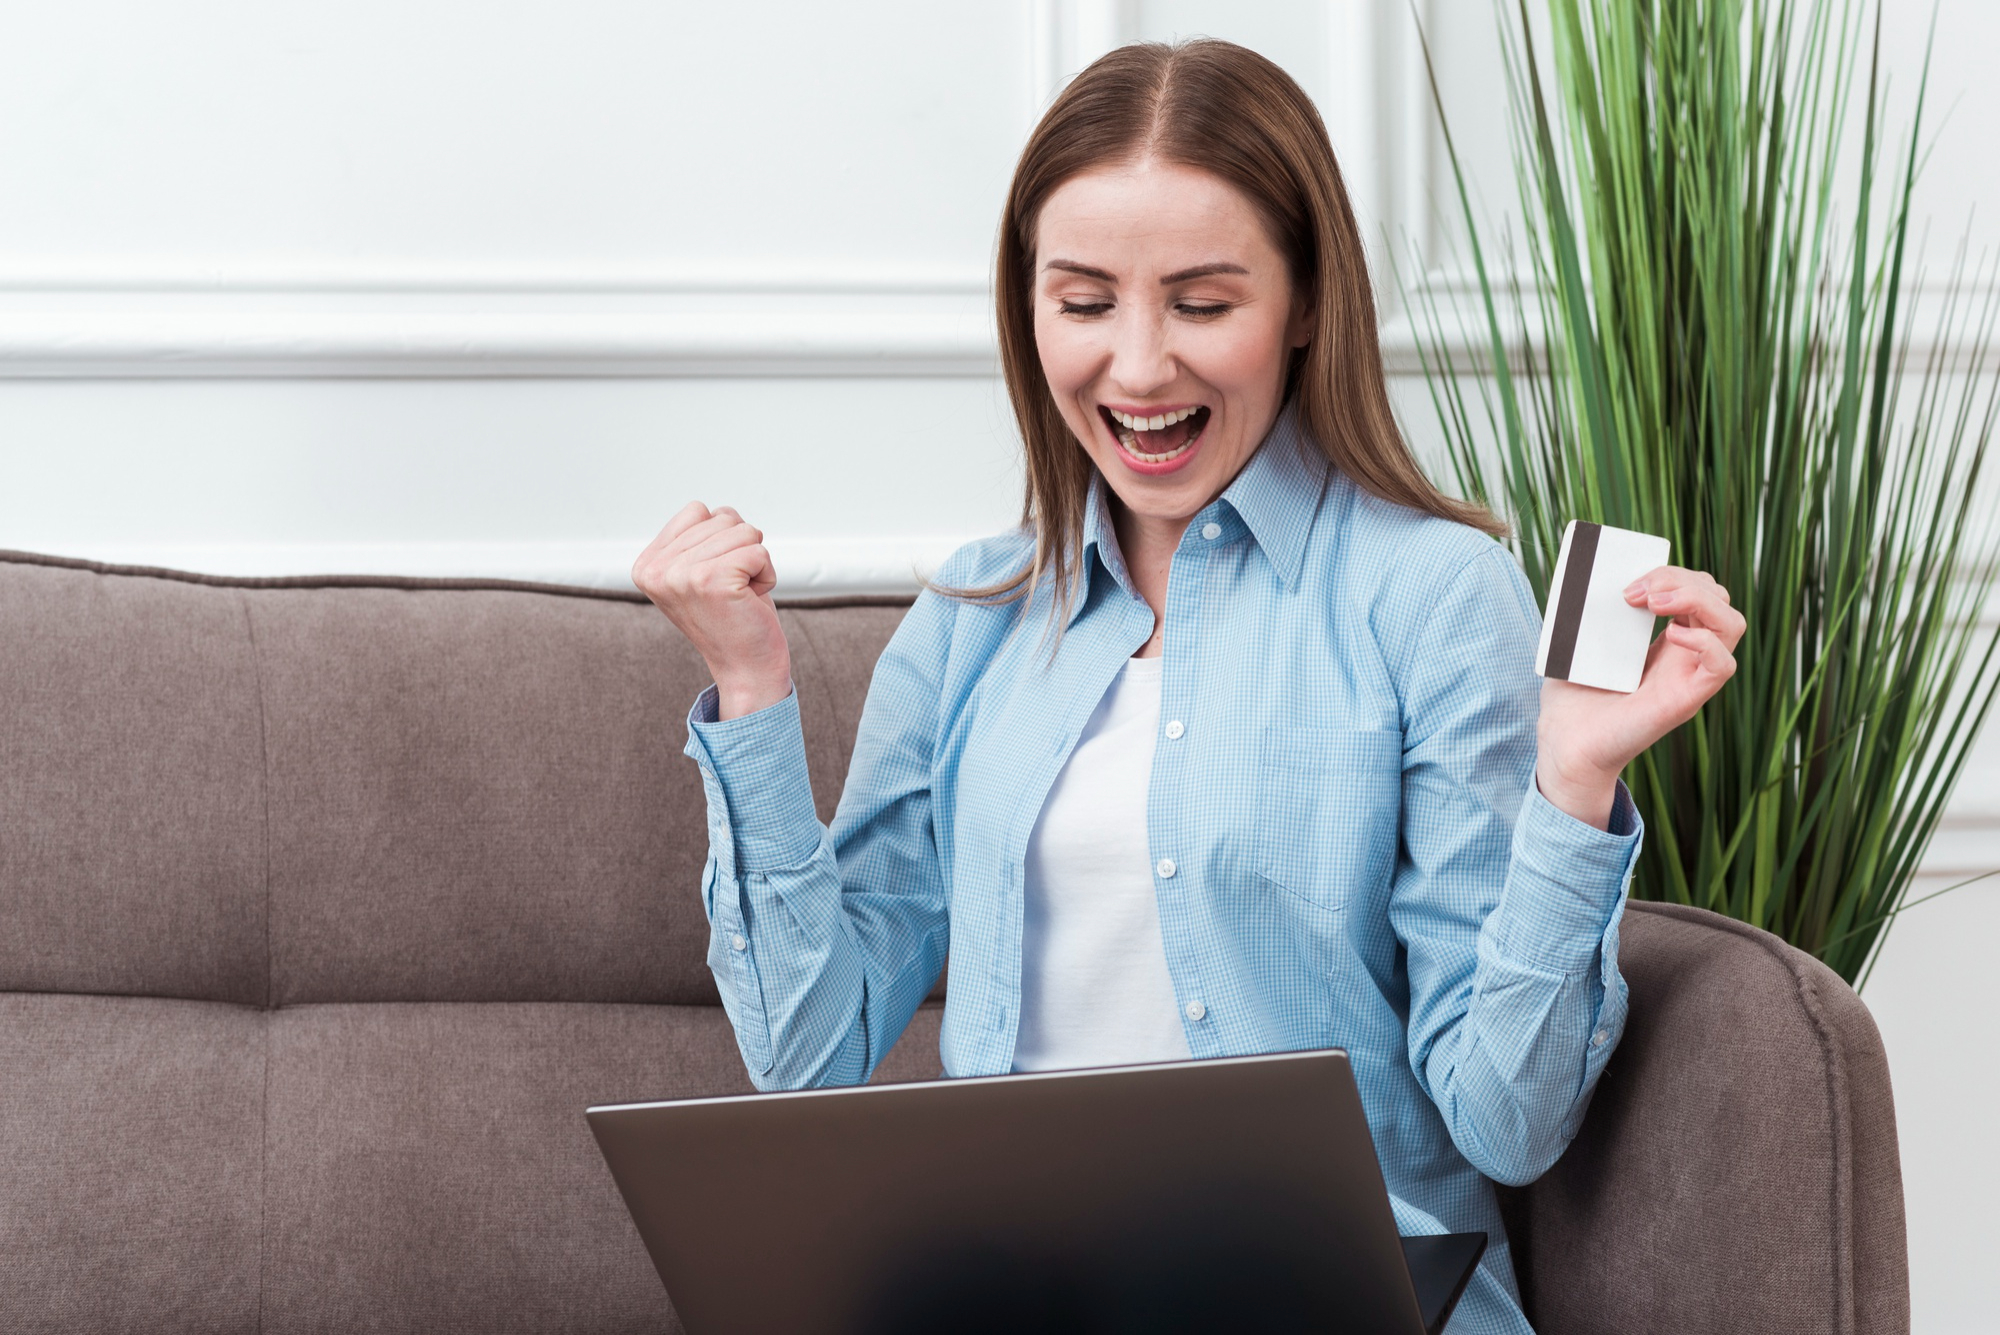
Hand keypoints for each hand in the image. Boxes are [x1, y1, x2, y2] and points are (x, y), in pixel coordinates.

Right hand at [632, 502, 792, 719]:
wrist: (746, 669)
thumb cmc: (732, 618)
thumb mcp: (699, 572)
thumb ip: (695, 539)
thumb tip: (713, 511)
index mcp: (647, 565)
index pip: (698, 511)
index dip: (721, 540)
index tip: (714, 578)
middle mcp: (657, 570)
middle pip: (723, 517)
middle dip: (740, 550)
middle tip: (731, 591)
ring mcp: (682, 575)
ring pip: (744, 530)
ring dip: (754, 562)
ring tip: (740, 594)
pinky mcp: (712, 581)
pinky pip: (759, 551)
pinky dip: (766, 575)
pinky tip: (751, 601)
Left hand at [1535, 566, 1745, 829]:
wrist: (1566, 744)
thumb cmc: (1572, 697)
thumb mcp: (1580, 644)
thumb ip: (1590, 613)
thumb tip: (1583, 579)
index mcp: (1665, 639)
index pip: (1697, 591)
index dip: (1672, 574)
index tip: (1628, 582)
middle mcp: (1684, 655)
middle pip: (1718, 600)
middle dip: (1683, 579)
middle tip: (1637, 592)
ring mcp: (1689, 676)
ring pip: (1731, 625)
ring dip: (1698, 600)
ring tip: (1654, 604)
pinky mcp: (1686, 700)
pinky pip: (1723, 666)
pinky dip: (1706, 643)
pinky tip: (1672, 635)